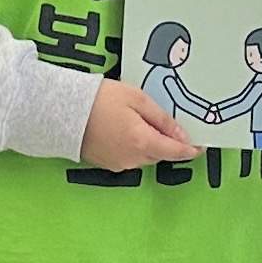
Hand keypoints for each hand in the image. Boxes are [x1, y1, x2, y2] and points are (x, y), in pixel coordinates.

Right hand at [78, 78, 201, 171]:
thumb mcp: (137, 99)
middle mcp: (132, 158)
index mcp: (142, 142)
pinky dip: (133, 146)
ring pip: (144, 156)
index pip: (176, 152)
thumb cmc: (99, 99)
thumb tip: (182, 135)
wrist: (61, 110)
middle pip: (160, 154)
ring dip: (149, 144)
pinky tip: (124, 129)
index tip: (200, 145)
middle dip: (166, 142)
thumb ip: (162, 119)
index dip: (190, 149)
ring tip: (139, 121)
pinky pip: (129, 157)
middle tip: (165, 123)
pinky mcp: (106, 164)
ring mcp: (118, 163)